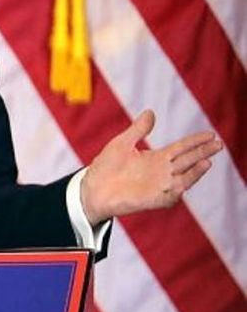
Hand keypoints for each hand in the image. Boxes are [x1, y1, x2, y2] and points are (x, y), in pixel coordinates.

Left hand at [81, 110, 221, 224]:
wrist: (92, 188)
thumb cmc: (106, 166)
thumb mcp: (122, 143)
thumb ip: (138, 129)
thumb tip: (150, 112)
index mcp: (156, 158)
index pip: (181, 148)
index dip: (195, 141)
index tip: (210, 134)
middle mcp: (162, 171)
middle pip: (188, 160)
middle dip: (203, 152)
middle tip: (218, 144)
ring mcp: (159, 185)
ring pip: (184, 177)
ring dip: (196, 171)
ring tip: (207, 161)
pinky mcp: (154, 199)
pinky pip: (171, 195)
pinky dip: (180, 188)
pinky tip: (185, 182)